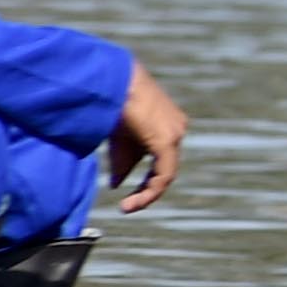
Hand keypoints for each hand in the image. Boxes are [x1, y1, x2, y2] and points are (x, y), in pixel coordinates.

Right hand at [107, 64, 187, 212]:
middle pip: (164, 168)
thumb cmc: (111, 104)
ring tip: (129, 205)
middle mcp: (177, 129)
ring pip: (165, 173)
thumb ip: (123, 163)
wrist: (110, 80)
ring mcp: (175, 133)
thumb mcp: (118, 140)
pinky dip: (150, 189)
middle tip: (128, 205)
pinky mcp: (166, 139)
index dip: (147, 183)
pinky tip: (134, 199)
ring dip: (146, 191)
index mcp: (168, 127)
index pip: (162, 162)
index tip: (129, 199)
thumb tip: (117, 186)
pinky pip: (164, 173)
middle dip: (144, 188)